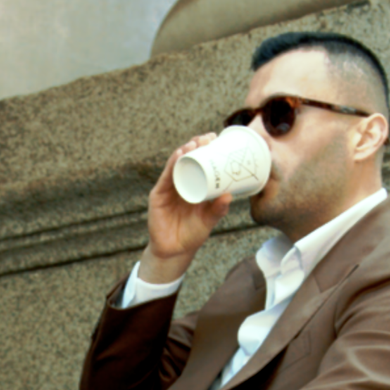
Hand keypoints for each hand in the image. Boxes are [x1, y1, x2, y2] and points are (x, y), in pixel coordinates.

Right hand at [138, 134, 231, 285]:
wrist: (174, 251)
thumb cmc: (192, 234)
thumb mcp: (209, 220)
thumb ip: (218, 209)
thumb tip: (230, 195)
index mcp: (194, 186)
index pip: (199, 162)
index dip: (206, 149)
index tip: (216, 138)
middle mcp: (180, 183)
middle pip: (187, 158)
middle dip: (196, 144)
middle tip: (208, 137)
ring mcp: (168, 188)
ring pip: (176, 164)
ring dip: (185, 151)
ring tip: (195, 143)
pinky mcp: (158, 195)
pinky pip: (166, 177)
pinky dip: (172, 165)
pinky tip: (179, 156)